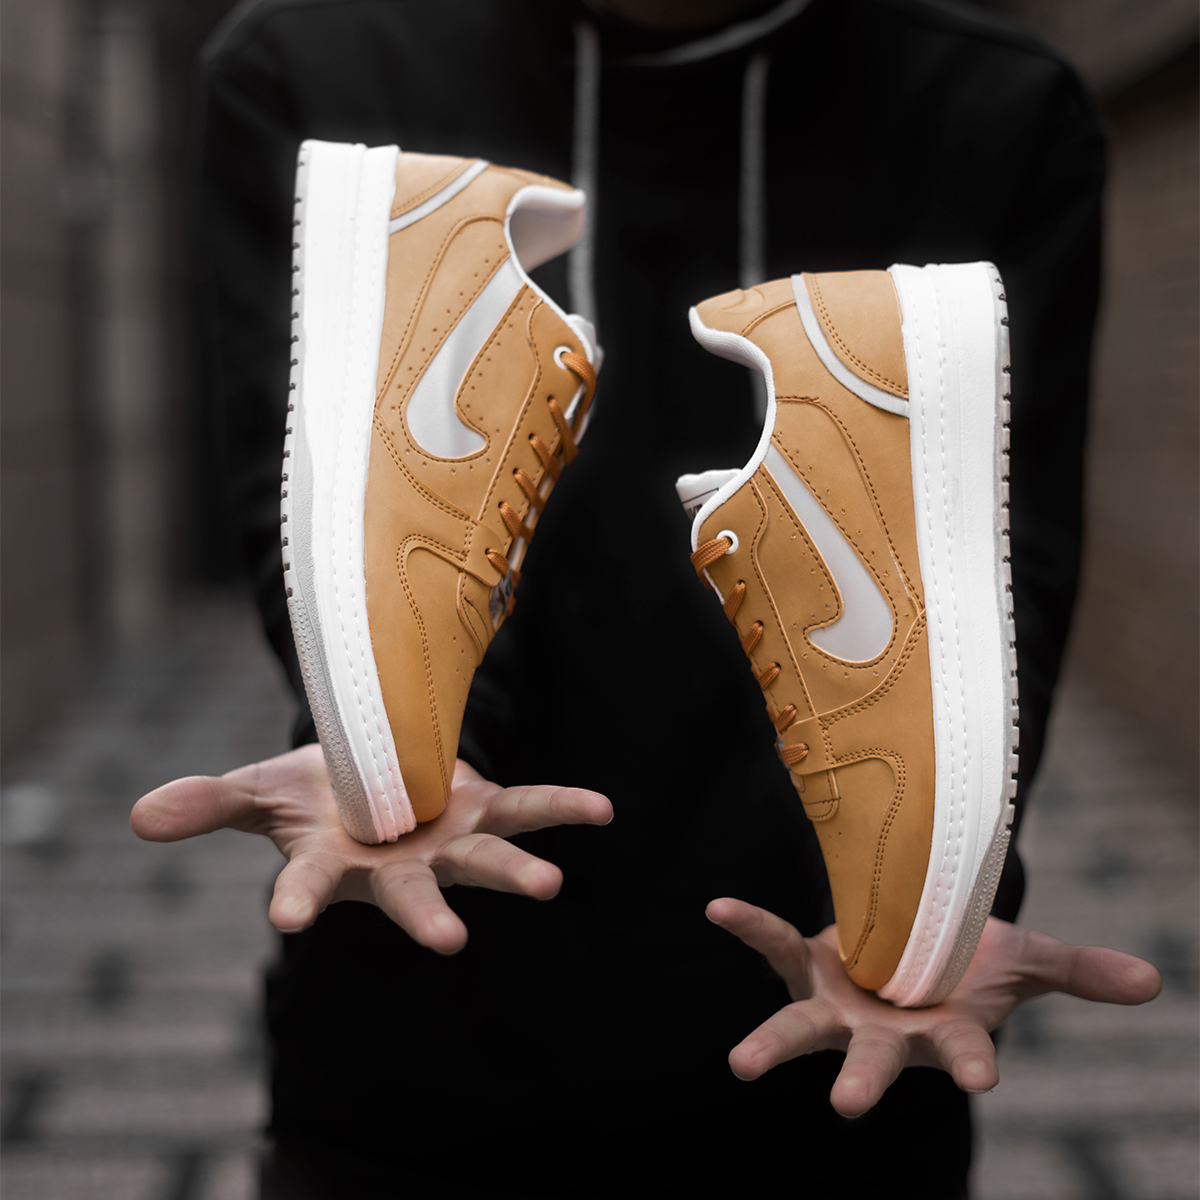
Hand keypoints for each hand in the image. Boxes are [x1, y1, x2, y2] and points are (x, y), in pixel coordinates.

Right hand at [131, 744, 611, 952]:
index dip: (298, 901)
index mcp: (336, 866)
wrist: (372, 770)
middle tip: (449, 940)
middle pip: (414, 896)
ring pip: (483, 863)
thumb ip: (211, 804)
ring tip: (549, 887)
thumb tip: (139, 820)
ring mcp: (447, 846)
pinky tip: (602, 811)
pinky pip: (529, 811)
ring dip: (514, 876)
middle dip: (429, 918)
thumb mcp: (260, 790)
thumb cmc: (314, 795)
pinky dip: (564, 809)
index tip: (285, 918)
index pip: (309, 889)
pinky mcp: (486, 812)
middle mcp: (397, 869)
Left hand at [706, 899, 1160, 1116]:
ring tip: (738, 1065)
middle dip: (862, 1082)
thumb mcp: (1021, 961)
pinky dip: (749, 925)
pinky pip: (773, 946)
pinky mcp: (806, 967)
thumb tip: (1155, 982)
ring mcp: (839, 1005)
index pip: (964, 1054)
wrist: (914, 945)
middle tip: (847, 1108)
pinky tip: (717, 907)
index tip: (986, 1083)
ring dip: (773, 1044)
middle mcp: (885, 1033)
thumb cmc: (966, 966)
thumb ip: (1079, 972)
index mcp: (942, 1036)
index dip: (973, 1065)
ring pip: (804, 1028)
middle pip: (872, 1062)